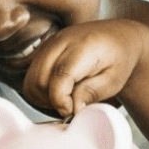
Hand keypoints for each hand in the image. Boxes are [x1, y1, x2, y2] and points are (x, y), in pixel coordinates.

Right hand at [22, 20, 148, 117]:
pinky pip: (30, 76)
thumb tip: (72, 109)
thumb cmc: (119, 58)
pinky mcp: (43, 50)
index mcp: (82, 47)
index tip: (72, 111)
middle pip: (40, 80)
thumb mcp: (113, 80)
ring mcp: (49, 44)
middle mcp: (61, 42)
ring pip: (31, 80)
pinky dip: (39, 91)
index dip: (61, 100)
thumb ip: (91, 92)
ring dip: (43, 98)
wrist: (118, 37)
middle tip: (71, 107)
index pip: (60, 76)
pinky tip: (57, 93)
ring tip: (65, 100)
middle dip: (52, 101)